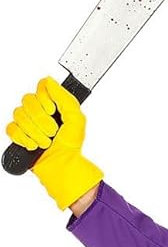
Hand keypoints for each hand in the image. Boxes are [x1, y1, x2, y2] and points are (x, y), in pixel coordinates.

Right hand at [5, 76, 103, 209]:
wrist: (62, 166)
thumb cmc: (71, 145)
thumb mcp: (76, 119)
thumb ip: (64, 97)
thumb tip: (49, 80)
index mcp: (51, 103)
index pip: (40, 87)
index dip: (44, 98)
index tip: (52, 111)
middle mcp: (38, 110)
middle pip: (28, 100)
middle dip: (41, 119)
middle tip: (52, 132)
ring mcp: (26, 122)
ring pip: (19, 114)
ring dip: (35, 132)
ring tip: (45, 142)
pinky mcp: (18, 135)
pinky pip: (11, 128)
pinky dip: (23, 138)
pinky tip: (33, 145)